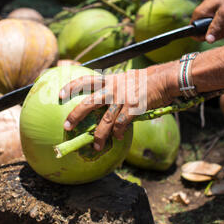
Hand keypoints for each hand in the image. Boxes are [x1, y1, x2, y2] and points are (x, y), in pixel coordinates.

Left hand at [59, 63, 179, 150]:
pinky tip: (117, 138)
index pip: (85, 81)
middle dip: (75, 116)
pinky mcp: (133, 108)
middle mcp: (112, 89)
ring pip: (105, 120)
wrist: (163, 79)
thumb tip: (105, 94)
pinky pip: (122, 124)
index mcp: (109, 80)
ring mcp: (122, 99)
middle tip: (67, 126)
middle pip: (88, 103)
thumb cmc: (144, 79)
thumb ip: (113, 85)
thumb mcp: (125, 77)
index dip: (71, 87)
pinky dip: (118, 133)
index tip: (59, 94)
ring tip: (95, 146)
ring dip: (99, 135)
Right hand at [192, 0, 223, 42]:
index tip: (220, 32)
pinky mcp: (217, 17)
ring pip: (218, 32)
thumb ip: (217, 27)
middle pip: (210, 34)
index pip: (195, 34)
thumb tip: (209, 40)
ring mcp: (210, 18)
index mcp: (199, 15)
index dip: (207, 37)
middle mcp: (202, 17)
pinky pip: (223, 27)